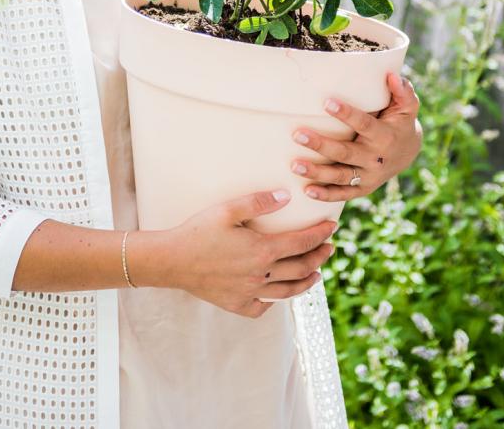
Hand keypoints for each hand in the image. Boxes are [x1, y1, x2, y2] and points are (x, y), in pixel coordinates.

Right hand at [166, 189, 337, 317]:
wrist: (172, 260)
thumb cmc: (198, 231)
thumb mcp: (228, 209)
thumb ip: (258, 202)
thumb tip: (286, 197)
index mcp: (262, 250)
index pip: (301, 243)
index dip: (319, 235)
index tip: (331, 228)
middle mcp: (261, 275)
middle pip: (300, 268)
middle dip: (319, 257)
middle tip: (330, 249)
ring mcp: (250, 293)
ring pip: (288, 292)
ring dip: (306, 282)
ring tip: (316, 274)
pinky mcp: (236, 305)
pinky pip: (263, 306)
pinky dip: (275, 301)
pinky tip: (278, 293)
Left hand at [289, 71, 422, 200]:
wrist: (408, 152)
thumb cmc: (400, 122)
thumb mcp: (407, 106)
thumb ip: (402, 91)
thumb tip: (391, 75)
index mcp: (384, 136)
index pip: (363, 124)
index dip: (346, 114)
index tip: (326, 102)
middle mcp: (375, 158)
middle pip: (345, 153)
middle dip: (321, 145)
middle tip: (297, 134)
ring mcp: (368, 176)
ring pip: (341, 175)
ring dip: (317, 172)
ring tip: (295, 165)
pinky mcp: (363, 187)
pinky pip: (344, 193)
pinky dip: (326, 195)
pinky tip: (306, 191)